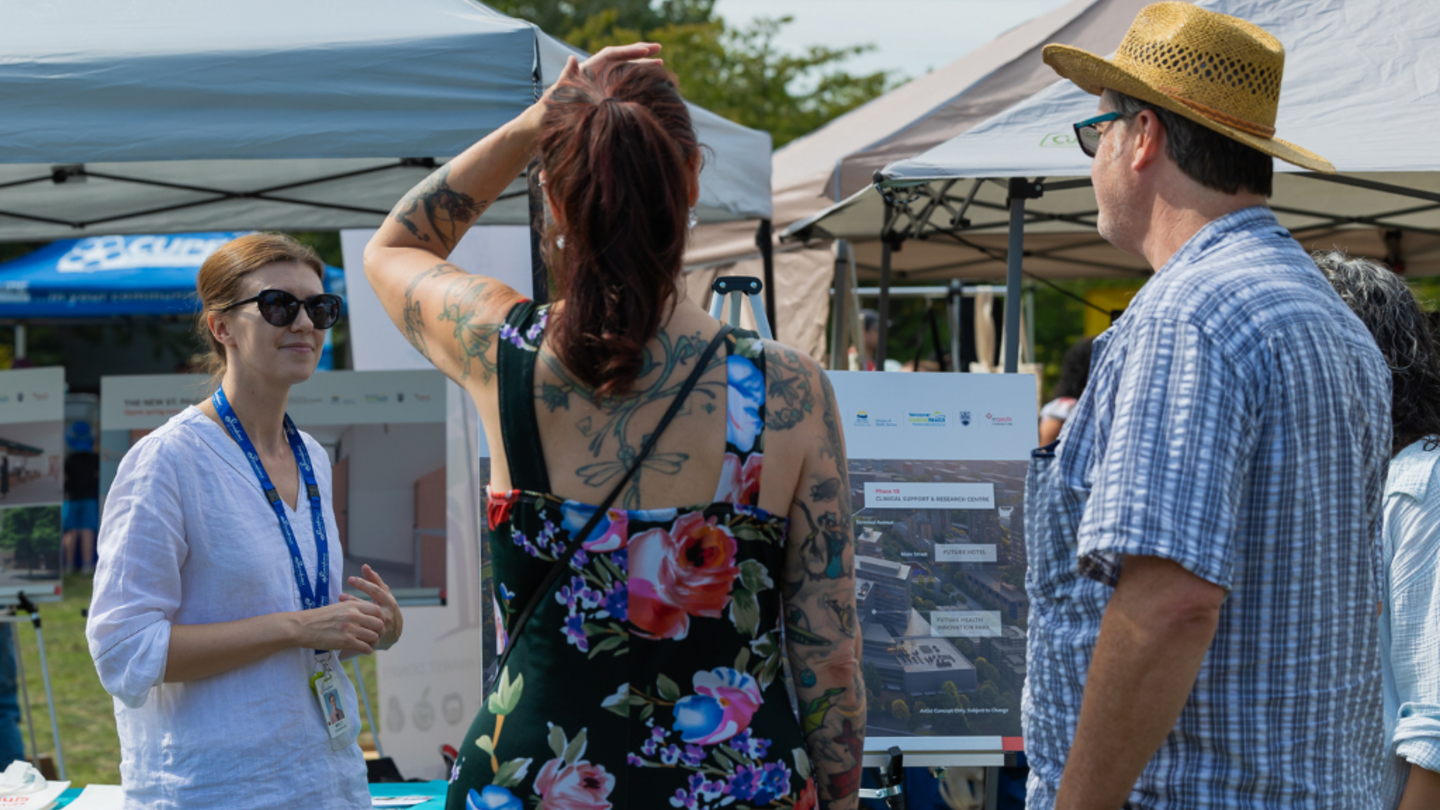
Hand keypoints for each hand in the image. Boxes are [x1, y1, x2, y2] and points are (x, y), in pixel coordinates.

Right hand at [294, 599, 384, 653]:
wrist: (302, 627)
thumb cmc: (318, 618)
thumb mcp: (338, 607)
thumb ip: (353, 608)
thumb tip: (366, 614)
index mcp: (352, 605)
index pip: (377, 610)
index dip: (379, 618)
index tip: (375, 624)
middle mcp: (354, 615)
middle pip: (379, 624)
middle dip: (378, 631)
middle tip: (374, 635)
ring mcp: (351, 629)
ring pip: (374, 637)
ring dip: (373, 642)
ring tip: (369, 644)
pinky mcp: (346, 642)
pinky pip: (366, 647)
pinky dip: (367, 650)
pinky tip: (364, 650)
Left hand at [341, 564, 402, 650]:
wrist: (394, 631)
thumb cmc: (386, 607)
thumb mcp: (383, 593)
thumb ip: (374, 580)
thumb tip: (364, 566)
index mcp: (388, 601)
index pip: (376, 590)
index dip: (363, 584)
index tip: (349, 579)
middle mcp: (387, 614)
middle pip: (371, 606)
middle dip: (355, 601)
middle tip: (340, 595)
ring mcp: (383, 627)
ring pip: (367, 621)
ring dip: (353, 615)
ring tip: (339, 608)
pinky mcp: (377, 638)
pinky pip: (364, 634)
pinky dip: (354, 629)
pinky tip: (342, 624)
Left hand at [517, 43, 663, 132]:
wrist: (541, 130)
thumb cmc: (546, 115)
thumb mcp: (555, 96)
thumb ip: (565, 78)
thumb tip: (572, 58)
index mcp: (585, 72)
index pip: (610, 55)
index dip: (629, 51)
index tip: (647, 50)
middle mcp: (592, 77)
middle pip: (620, 61)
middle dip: (640, 56)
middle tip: (660, 53)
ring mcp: (598, 89)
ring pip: (623, 74)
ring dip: (640, 71)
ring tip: (660, 71)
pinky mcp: (601, 102)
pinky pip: (621, 90)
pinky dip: (635, 87)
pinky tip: (649, 92)